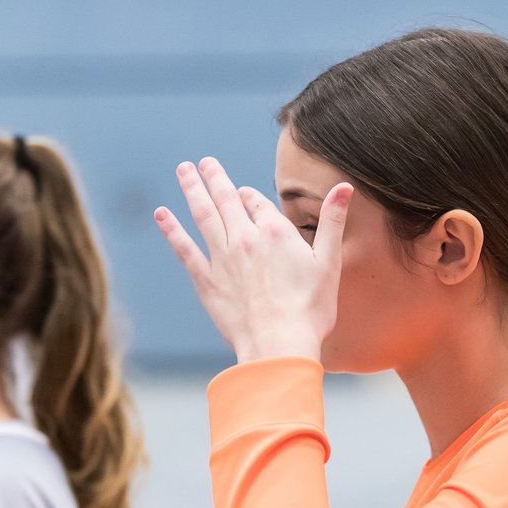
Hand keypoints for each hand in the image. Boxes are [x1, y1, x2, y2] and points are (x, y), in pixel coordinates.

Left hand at [154, 157, 352, 362]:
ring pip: (204, 215)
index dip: (251, 197)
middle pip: (227, 200)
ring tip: (183, 170)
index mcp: (276, 232)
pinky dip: (172, 229)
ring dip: (192, 189)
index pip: (259, 204)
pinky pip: (184, 248)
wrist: (279, 344)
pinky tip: (162, 214)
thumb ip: (333, 221)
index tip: (244, 193)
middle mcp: (246, 239)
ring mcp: (222, 259)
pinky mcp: (207, 280)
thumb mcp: (330, 262)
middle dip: (215, 178)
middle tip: (204, 163)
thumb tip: (345, 186)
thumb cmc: (310, 309)